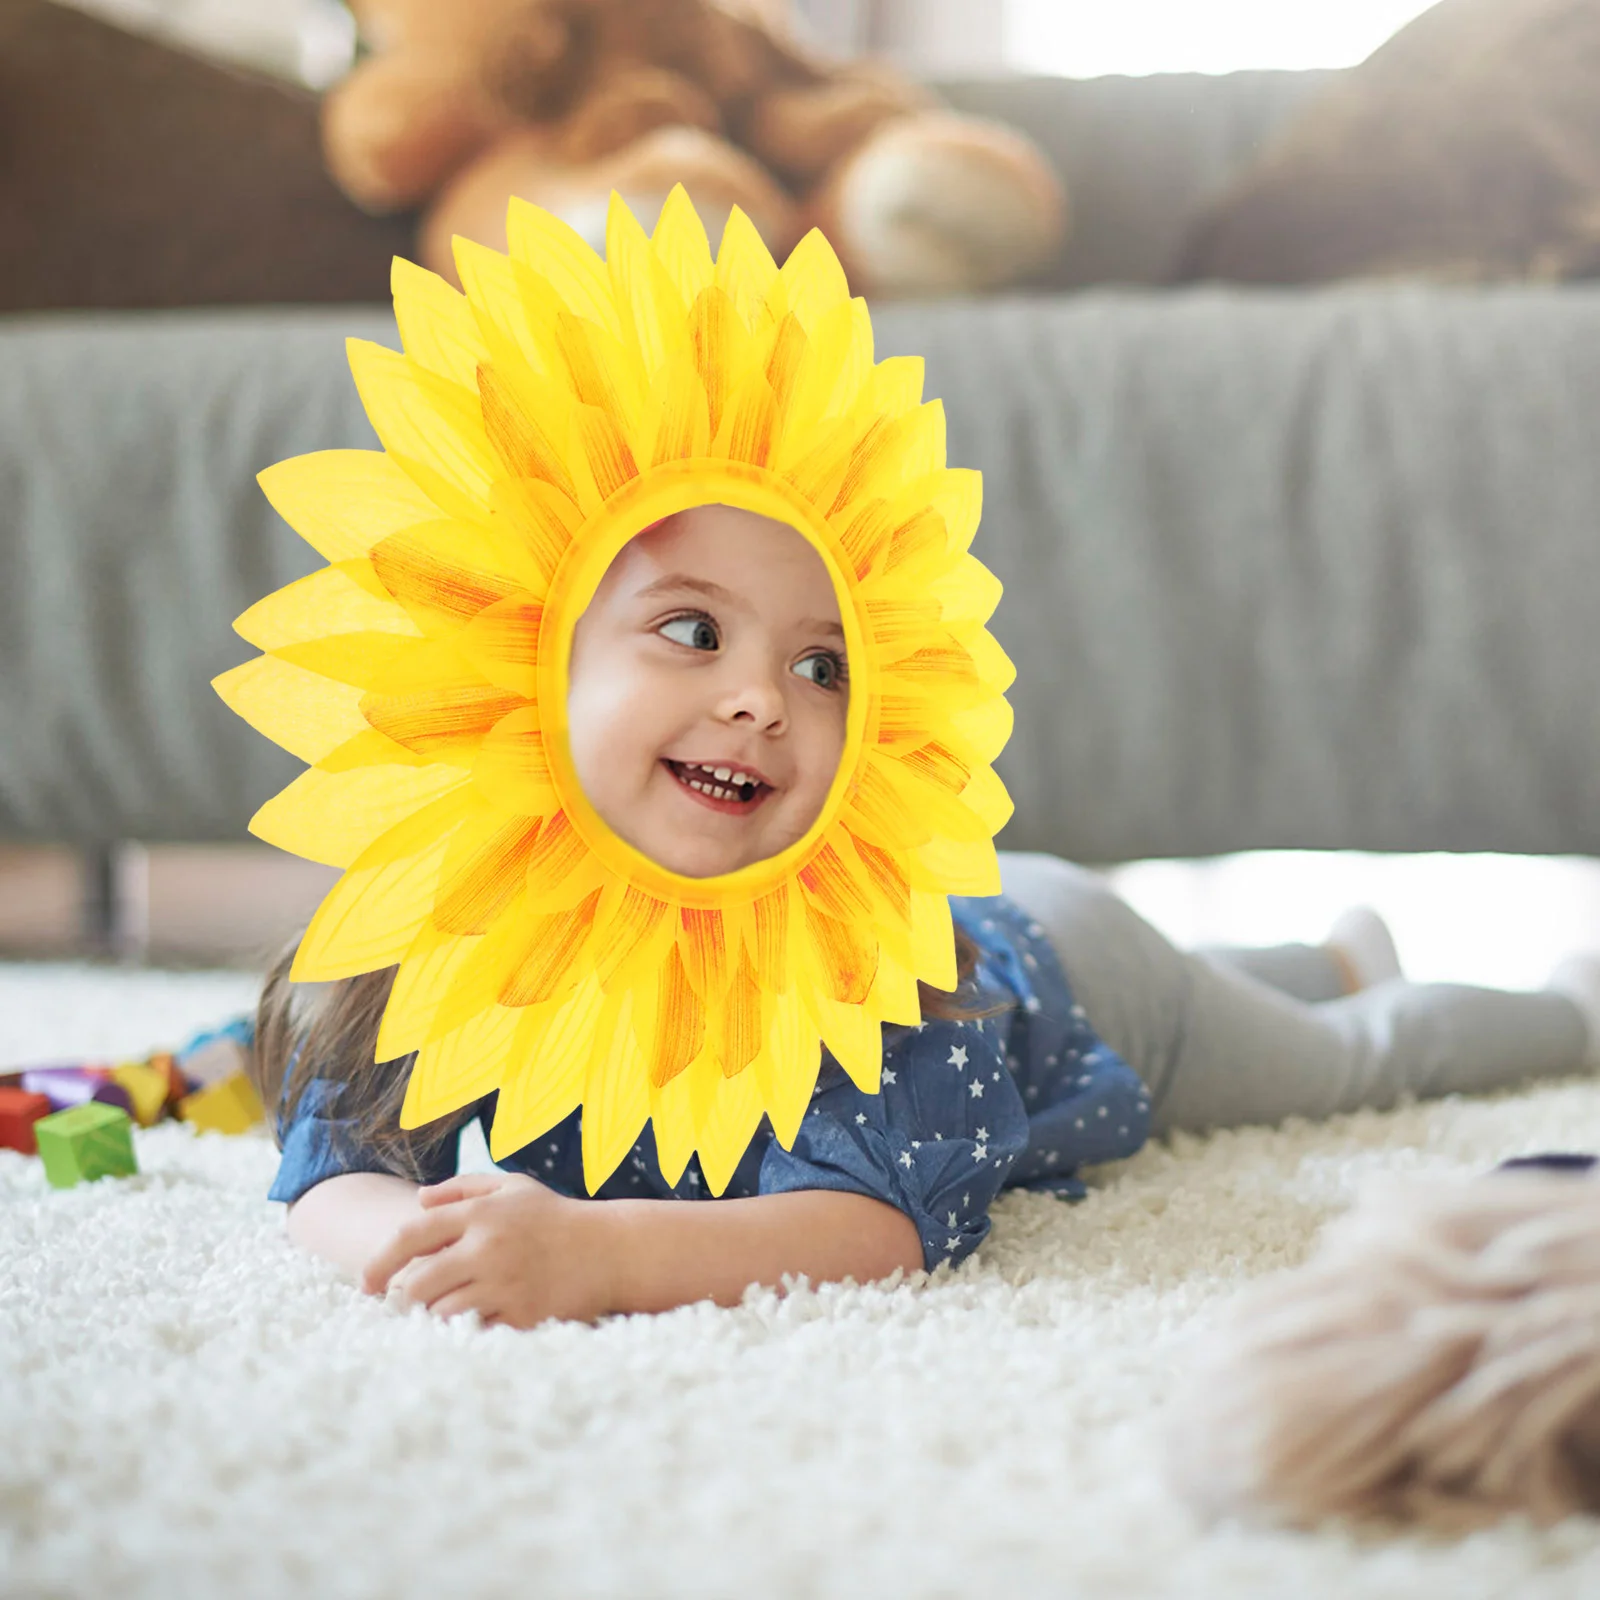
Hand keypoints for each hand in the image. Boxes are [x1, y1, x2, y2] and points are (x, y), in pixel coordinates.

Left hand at [359, 1171, 612, 1328]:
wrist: (610, 1250)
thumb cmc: (557, 1217)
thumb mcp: (514, 1188)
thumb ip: (464, 1189)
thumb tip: (419, 1201)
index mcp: (482, 1214)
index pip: (411, 1234)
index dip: (380, 1261)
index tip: (366, 1283)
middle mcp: (489, 1248)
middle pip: (417, 1283)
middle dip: (400, 1299)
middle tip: (398, 1306)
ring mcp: (506, 1284)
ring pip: (440, 1312)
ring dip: (429, 1317)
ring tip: (432, 1315)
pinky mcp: (522, 1316)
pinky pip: (472, 1332)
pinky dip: (461, 1333)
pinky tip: (463, 1327)